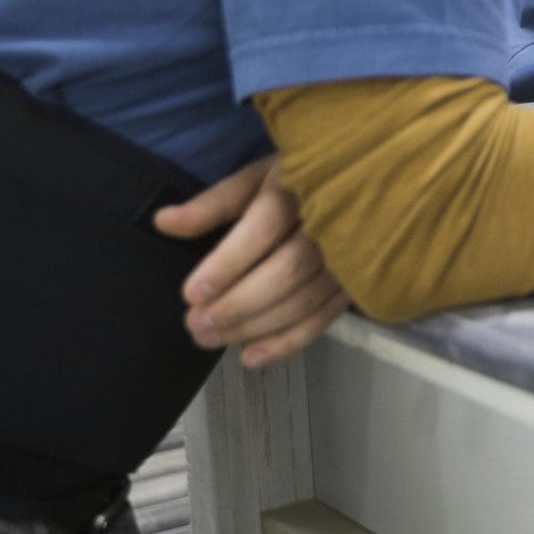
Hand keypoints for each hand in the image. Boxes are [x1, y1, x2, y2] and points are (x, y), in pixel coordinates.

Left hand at [153, 156, 349, 367]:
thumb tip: (164, 222)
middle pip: (285, 271)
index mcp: (301, 187)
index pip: (264, 228)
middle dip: (236, 304)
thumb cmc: (303, 179)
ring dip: (254, 327)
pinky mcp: (356, 282)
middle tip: (195, 324)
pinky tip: (252, 356)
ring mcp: (349, 256)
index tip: (192, 293)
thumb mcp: (257, 177)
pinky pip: (324, 318)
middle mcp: (331, 223)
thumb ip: (213, 203)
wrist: (369, 182)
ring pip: (302, 300)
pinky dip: (288, 342)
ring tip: (210, 338)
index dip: (227, 264)